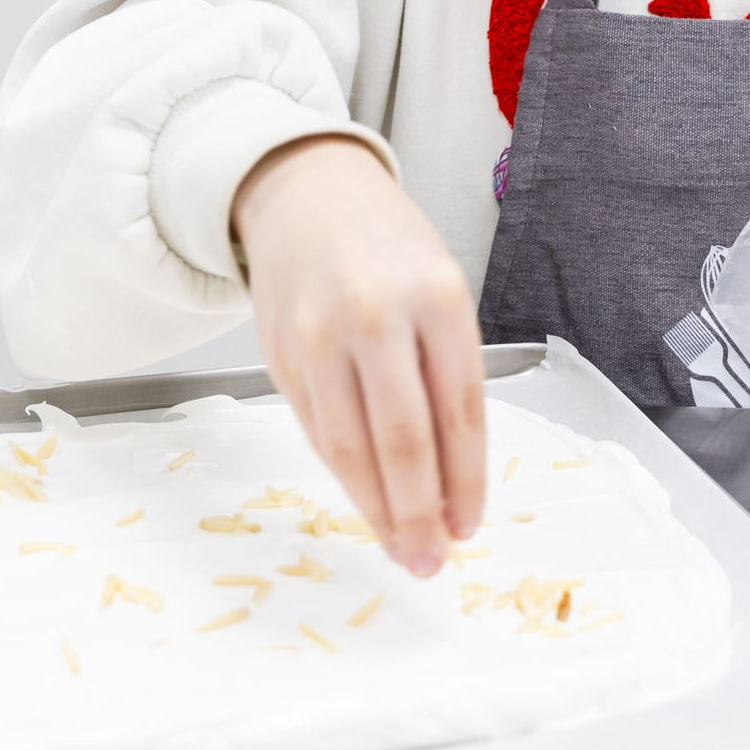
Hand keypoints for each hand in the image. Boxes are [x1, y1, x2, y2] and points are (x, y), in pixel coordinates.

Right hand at [234, 137, 486, 573]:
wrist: (305, 191)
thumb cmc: (387, 244)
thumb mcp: (439, 286)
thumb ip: (446, 368)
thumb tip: (452, 473)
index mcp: (436, 296)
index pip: (458, 410)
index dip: (464, 479)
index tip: (469, 525)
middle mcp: (376, 316)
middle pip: (403, 439)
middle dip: (419, 512)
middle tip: (431, 558)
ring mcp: (320, 337)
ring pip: (350, 447)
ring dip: (377, 510)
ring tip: (401, 547)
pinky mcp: (280, 355)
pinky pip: (316, 430)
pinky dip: (343, 475)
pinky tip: (364, 502)